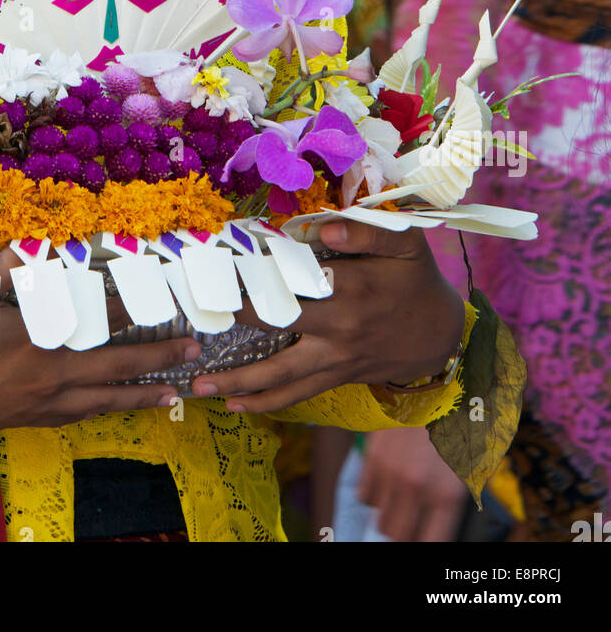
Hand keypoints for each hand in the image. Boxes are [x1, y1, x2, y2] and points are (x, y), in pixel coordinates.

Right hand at [0, 249, 195, 459]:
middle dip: (156, 358)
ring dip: (139, 394)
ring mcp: (38, 403)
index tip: (165, 303)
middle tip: (192, 353)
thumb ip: (3, 269)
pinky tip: (109, 410)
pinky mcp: (25, 421)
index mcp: (38, 338)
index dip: (134, 311)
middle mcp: (47, 374)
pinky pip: (75, 417)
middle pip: (114, 366)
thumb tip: (28, 245)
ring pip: (101, 400)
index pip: (97, 322)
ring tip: (171, 394)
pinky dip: (101, 412)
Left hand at [188, 217, 464, 412]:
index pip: (293, 280)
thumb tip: (323, 228)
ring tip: (197, 387)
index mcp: (351, 287)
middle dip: (233, 323)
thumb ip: (366, 233)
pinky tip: (234, 404)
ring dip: (237, 381)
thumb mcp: (405, 244)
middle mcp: (339, 326)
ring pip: (280, 375)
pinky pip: (297, 394)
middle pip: (276, 326)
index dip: (255, 276)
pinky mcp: (337, 376)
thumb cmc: (417, 279)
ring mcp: (336, 357)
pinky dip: (265, 402)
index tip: (217, 271)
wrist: (441, 335)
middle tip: (190, 321)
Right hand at [359, 427, 466, 541]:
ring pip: (380, 519)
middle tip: (412, 525)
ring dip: (390, 515)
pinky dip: (375, 496)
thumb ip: (454, 500)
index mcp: (447, 494)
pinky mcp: (373, 456)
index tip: (424, 539)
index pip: (430, 544)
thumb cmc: (459, 425)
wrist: (436, 383)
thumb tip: (439, 525)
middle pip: (397, 536)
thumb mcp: (470, 466)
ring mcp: (390, 473)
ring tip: (402, 502)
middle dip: (405, 535)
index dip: (425, 545)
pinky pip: (365, 496)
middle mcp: (416, 489)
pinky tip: (387, 484)